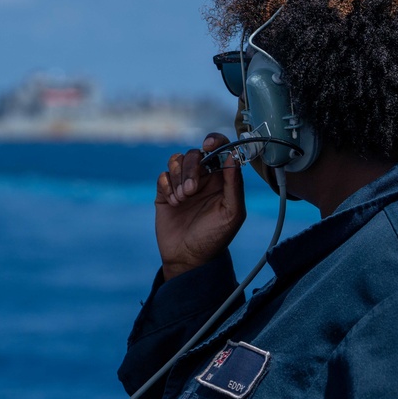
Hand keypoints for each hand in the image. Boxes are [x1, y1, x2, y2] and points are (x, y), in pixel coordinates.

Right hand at [155, 132, 245, 280]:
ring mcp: (182, 183)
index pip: (220, 149)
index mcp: (222, 179)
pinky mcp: (165, 191)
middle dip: (191, 169)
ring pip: (176, 161)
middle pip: (194, 153)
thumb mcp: (232, 214)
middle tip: (191, 191)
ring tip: (182, 200)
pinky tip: (173, 203)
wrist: (188, 258)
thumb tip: (233, 157)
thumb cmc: (214, 238)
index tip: (208, 145)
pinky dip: (166, 186)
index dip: (215, 141)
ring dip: (178, 178)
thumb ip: (235, 185)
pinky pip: (162, 175)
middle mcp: (203, 178)